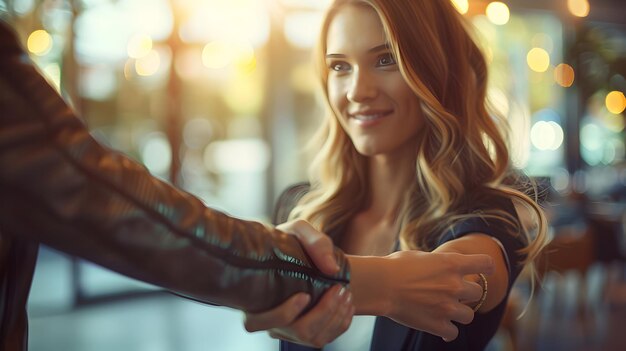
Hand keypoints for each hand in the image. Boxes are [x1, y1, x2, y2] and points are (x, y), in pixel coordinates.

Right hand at [243, 220, 352, 345]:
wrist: (301, 255)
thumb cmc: (291, 241)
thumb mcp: (299, 230)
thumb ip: (314, 241)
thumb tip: (331, 268)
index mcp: (253, 299)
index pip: (259, 321)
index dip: (285, 314)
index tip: (305, 295)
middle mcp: (268, 321)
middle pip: (297, 331)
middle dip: (324, 312)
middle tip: (339, 288)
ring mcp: (287, 331)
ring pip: (315, 338)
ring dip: (336, 316)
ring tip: (346, 292)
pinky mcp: (305, 334)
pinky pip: (326, 338)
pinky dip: (341, 323)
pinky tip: (347, 304)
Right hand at [348, 251, 493, 341]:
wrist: (380, 285)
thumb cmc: (395, 266)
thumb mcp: (421, 256)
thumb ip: (438, 263)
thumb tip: (443, 268)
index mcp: (452, 263)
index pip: (486, 264)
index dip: (486, 267)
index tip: (482, 270)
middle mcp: (455, 285)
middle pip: (478, 292)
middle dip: (466, 293)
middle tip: (450, 293)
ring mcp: (448, 307)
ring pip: (469, 316)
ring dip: (459, 313)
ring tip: (444, 310)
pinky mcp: (438, 325)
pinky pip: (453, 333)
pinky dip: (447, 331)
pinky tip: (439, 327)